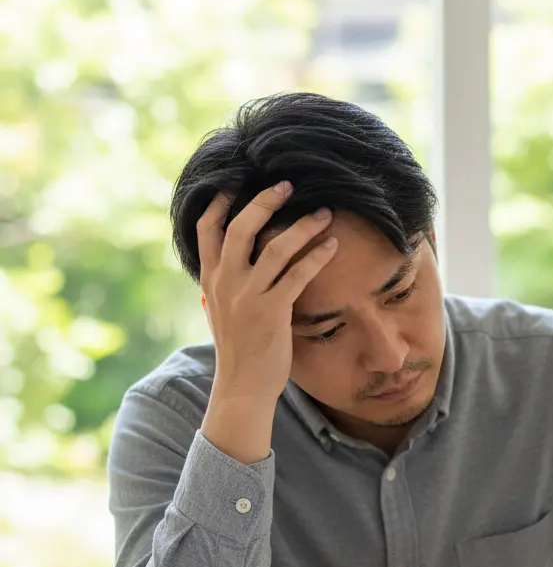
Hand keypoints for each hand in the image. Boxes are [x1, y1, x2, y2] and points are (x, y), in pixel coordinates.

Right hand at [197, 180, 336, 403]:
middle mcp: (226, 282)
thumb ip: (221, 286)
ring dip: (303, 225)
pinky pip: (298, 274)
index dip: (220, 201)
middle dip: (264, 201)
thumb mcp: (220, 312)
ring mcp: (248, 296)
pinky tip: (332, 245)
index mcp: (210, 279)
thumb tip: (221, 265)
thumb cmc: (238, 350)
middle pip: (241, 227)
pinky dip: (317, 256)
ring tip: (324, 213)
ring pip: (275, 247)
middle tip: (287, 184)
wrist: (243, 387)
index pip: (206, 229)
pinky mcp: (272, 311)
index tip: (237, 180)